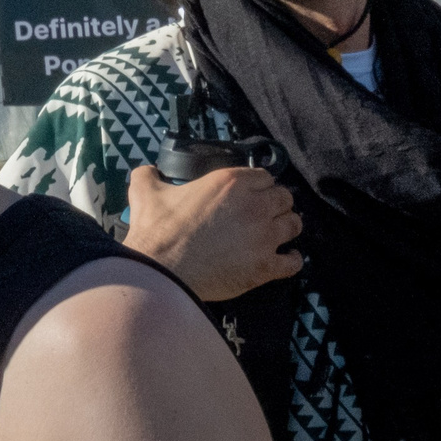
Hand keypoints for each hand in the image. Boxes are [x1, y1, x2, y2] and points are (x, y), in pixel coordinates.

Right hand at [122, 165, 302, 302]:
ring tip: (276, 233)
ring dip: (286, 227)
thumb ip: (148, 175)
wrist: (162, 270)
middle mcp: (254, 206)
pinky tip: (285, 258)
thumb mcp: (146, 191)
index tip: (252, 194)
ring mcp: (264, 237)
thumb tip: (147, 171)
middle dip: (276, 204)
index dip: (258, 185)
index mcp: (231, 182)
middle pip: (284, 198)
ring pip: (293, 225)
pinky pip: (293, 261)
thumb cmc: (157, 230)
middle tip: (264, 214)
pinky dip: (292, 259)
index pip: (264, 176)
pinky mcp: (265, 267)